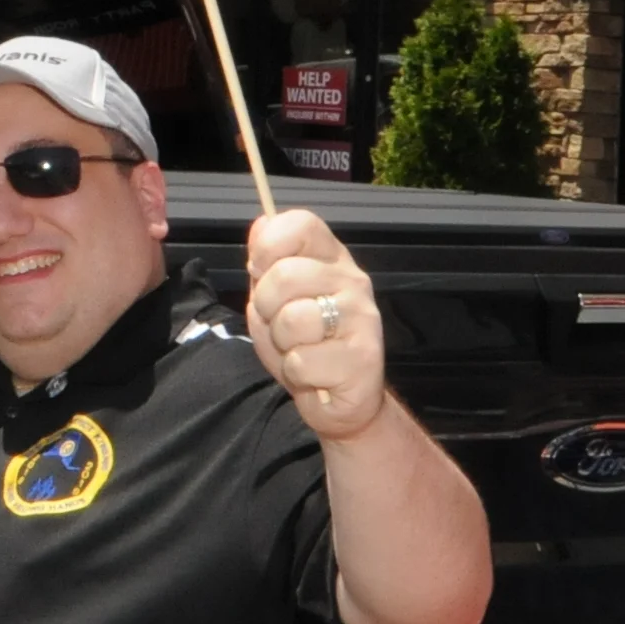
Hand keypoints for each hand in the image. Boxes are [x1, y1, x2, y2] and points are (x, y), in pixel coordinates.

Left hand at [245, 210, 384, 440]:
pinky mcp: (364, 358)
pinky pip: (302, 361)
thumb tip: (262, 223)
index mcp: (330, 259)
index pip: (300, 224)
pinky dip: (296, 373)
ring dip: (282, 343)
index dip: (268, 246)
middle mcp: (352, 281)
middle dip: (266, 307)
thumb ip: (266, 263)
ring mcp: (362, 318)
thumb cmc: (304, 344)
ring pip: (292, 319)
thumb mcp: (274, 300)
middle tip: (280, 325)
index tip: (260, 271)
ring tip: (298, 350)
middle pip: (285, 274)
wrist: (339, 400)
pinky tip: (314, 374)